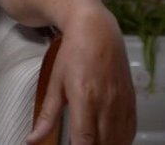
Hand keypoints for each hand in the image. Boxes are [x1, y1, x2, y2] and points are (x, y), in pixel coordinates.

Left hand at [27, 9, 135, 144]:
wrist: (97, 31)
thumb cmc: (73, 55)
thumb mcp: (55, 84)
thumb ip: (47, 116)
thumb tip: (32, 140)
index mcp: (85, 99)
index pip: (84, 140)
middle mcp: (107, 104)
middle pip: (103, 144)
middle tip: (79, 144)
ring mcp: (122, 103)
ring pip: (118, 140)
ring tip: (92, 142)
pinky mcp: (132, 101)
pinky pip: (130, 131)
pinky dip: (120, 140)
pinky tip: (110, 140)